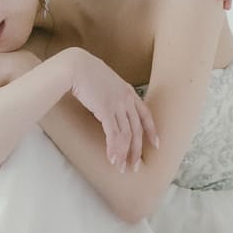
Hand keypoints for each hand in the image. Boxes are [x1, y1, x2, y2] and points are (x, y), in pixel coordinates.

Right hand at [62, 49, 159, 171]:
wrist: (75, 65)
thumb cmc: (85, 71)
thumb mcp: (105, 81)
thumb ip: (111, 93)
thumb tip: (107, 105)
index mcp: (128, 91)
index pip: (146, 114)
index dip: (152, 131)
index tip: (156, 145)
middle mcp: (126, 99)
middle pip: (137, 129)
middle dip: (137, 150)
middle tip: (136, 166)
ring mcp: (117, 104)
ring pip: (126, 134)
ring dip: (124, 153)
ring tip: (121, 167)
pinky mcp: (105, 110)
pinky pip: (113, 134)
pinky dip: (113, 148)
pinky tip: (112, 158)